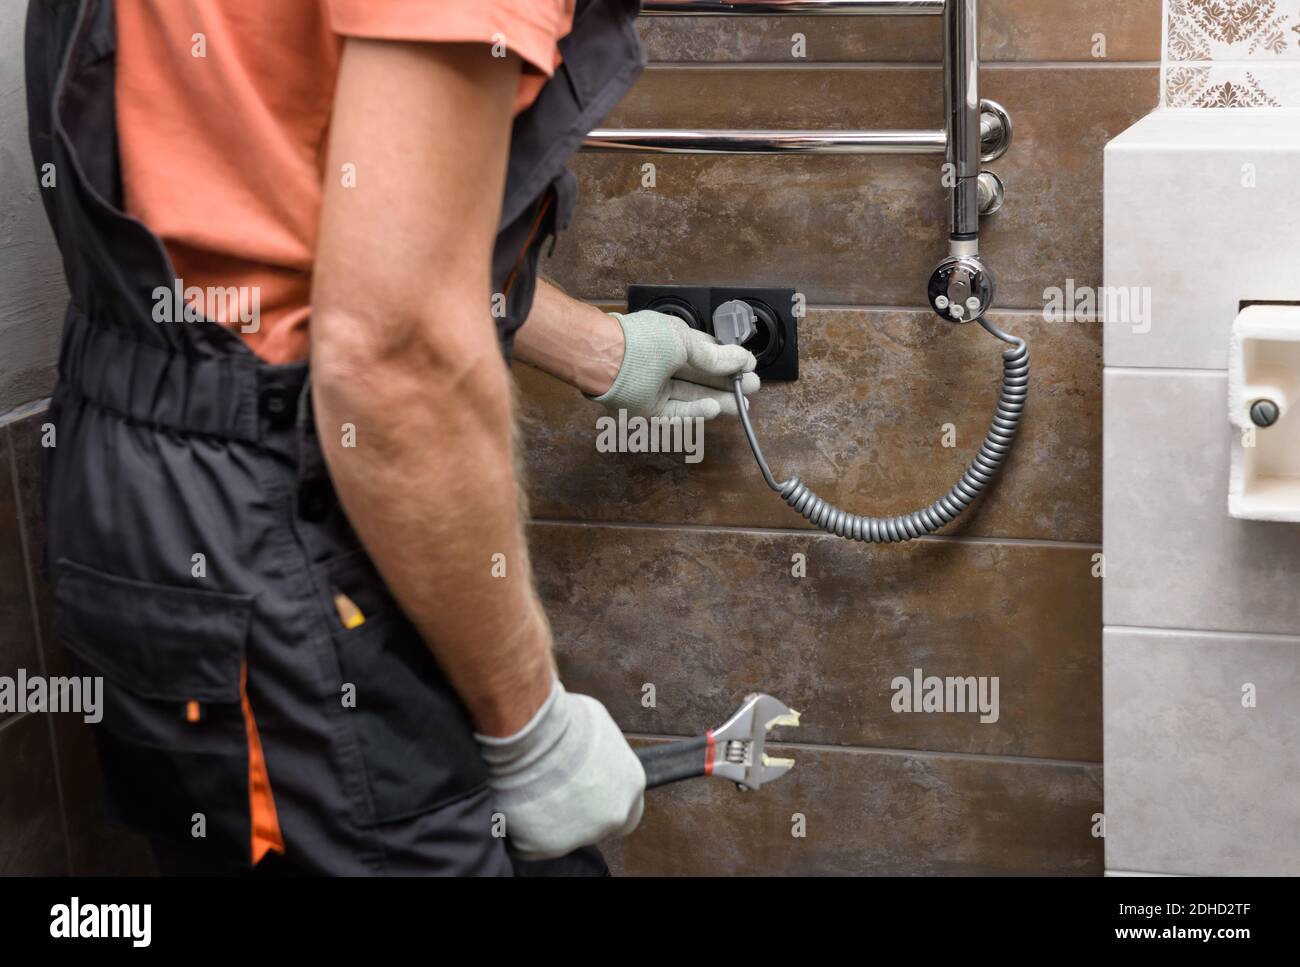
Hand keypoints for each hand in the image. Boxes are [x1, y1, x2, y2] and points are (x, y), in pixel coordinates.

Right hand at [476, 678, 644, 859]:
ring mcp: (581, 834)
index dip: (607, 799)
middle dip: (581, 813)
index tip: (588, 791)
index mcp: (631, 785)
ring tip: (534, 789)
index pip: (629, 807)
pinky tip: (520, 802)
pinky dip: (525, 827)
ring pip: (565, 834)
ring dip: (552, 817)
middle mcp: (613, 815)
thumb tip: (596, 755)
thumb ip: (607, 753)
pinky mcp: (546, 845)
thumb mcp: (601, 726)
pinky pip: (533, 843)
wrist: (529, 732)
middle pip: (599, 824)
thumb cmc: (562, 721)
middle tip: (558, 792)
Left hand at [590, 310, 759, 419]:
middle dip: (728, 383)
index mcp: (671, 340)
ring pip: (692, 397)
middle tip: (752, 388)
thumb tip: (741, 359)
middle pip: (702, 377)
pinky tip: (714, 408)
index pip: (706, 352)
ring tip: (742, 405)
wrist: (604, 358)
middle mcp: (664, 364)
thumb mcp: (684, 342)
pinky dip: (696, 412)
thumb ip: (713, 355)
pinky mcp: (647, 409)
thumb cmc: (640, 341)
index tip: (749, 366)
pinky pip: (676, 413)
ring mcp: (655, 388)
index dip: (729, 360)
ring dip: (718, 400)